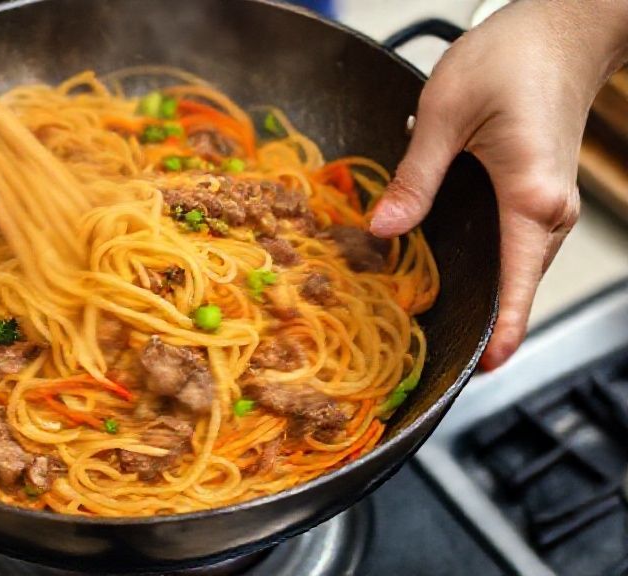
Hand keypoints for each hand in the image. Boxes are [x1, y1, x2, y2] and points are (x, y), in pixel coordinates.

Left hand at [370, 0, 627, 369]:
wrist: (561, 29)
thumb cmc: (512, 59)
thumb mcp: (446, 113)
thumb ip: (415, 178)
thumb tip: (384, 232)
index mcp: (529, 197)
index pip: (516, 284)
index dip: (500, 331)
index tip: (480, 368)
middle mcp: (550, 211)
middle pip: (518, 286)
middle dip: (484, 321)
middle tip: (432, 348)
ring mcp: (551, 205)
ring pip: (518, 268)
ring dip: (488, 297)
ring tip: (443, 323)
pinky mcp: (542, 195)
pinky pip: (518, 247)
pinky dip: (494, 269)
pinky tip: (458, 274)